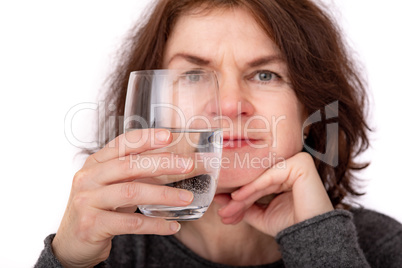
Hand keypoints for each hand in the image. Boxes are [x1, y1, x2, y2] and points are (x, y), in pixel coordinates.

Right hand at [52, 129, 193, 267]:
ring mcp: (87, 201)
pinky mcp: (91, 225)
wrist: (72, 243)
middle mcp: (88, 178)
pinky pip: (131, 223)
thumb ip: (136, 173)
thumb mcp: (114, 185)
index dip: (146, 138)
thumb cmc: (98, 208)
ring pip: (131, 192)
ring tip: (187, 198)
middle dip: (162, 163)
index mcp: (95, 163)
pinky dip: (155, 224)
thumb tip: (175, 164)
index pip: (121, 144)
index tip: (169, 136)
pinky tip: (172, 226)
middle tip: (188, 165)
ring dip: (164, 195)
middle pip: (129, 165)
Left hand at [216, 152, 333, 236]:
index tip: (221, 205)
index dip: (238, 194)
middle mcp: (291, 164)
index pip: (257, 180)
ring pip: (261, 178)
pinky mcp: (301, 163)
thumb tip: (220, 199)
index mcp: (285, 172)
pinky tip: (238, 198)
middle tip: (223, 212)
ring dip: (242, 196)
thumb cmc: (290, 224)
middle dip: (238, 198)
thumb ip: (244, 204)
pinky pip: (269, 176)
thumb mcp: (261, 213)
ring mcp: (297, 161)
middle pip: (257, 179)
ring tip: (228, 209)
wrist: (312, 236)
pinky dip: (252, 188)